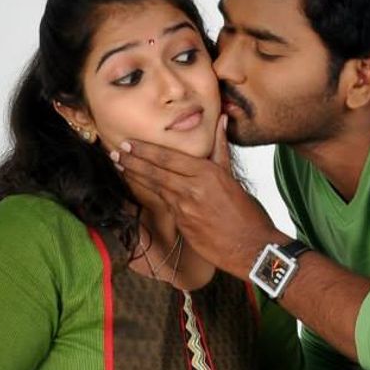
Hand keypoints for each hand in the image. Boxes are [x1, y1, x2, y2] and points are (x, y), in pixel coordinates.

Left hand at [111, 116, 277, 275]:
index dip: (145, 151)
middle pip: (156, 172)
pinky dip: (151, 196)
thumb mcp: (233, 178)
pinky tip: (142, 190)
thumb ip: (220, 150)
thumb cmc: (248, 214)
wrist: (253, 248)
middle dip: (133, 162)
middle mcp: (192, 190)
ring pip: (156, 189)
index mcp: (206, 174)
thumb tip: (219, 120)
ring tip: (121, 167)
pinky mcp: (183, 226)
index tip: (128, 144)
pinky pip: (165, 206)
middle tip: (115, 153)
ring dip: (137, 178)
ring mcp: (185, 210)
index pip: (168, 158)